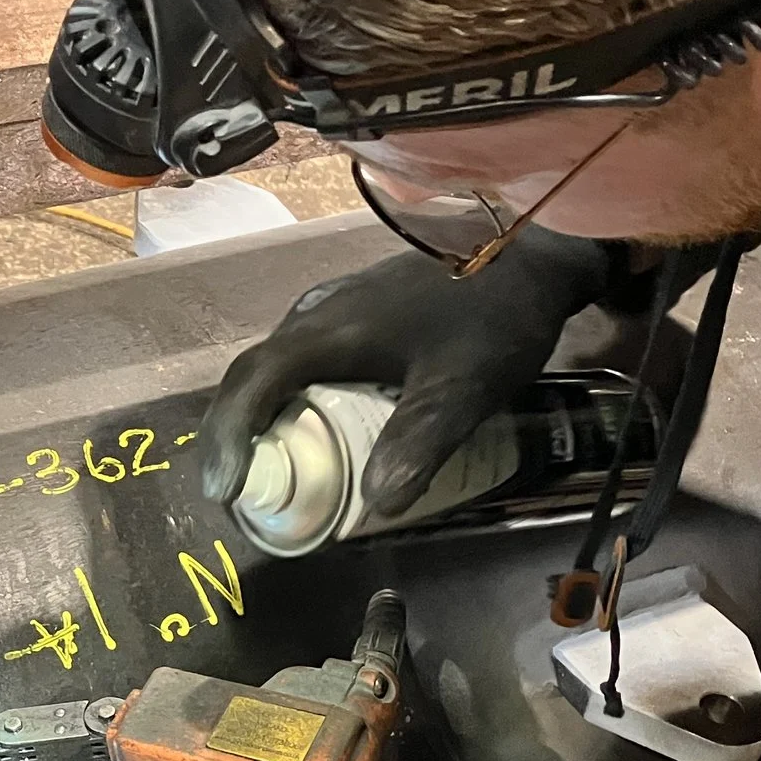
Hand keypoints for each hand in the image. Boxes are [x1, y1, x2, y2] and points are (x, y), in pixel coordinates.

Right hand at [199, 227, 623, 519]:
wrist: (535, 254)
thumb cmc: (494, 318)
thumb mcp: (461, 389)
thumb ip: (418, 443)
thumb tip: (374, 506)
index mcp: (333, 331)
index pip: (255, 381)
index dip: (229, 437)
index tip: (224, 491)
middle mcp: (320, 314)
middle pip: (254, 374)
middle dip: (233, 434)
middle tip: (234, 491)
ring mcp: (335, 307)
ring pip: (277, 365)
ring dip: (260, 416)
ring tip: (262, 468)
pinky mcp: (356, 310)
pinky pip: (302, 358)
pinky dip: (290, 398)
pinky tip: (311, 426)